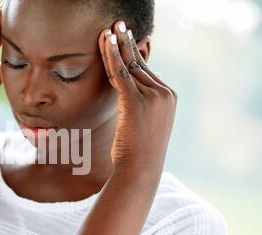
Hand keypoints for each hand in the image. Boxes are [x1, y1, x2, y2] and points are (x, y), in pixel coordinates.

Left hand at [98, 20, 176, 176]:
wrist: (140, 169)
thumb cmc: (138, 151)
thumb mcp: (144, 123)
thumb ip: (142, 103)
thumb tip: (137, 88)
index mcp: (167, 96)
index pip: (146, 70)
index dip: (132, 55)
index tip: (125, 40)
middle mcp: (164, 93)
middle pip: (139, 63)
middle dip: (127, 43)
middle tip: (119, 25)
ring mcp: (153, 96)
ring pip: (130, 66)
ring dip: (117, 46)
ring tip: (110, 29)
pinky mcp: (137, 101)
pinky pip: (121, 73)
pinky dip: (112, 57)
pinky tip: (107, 42)